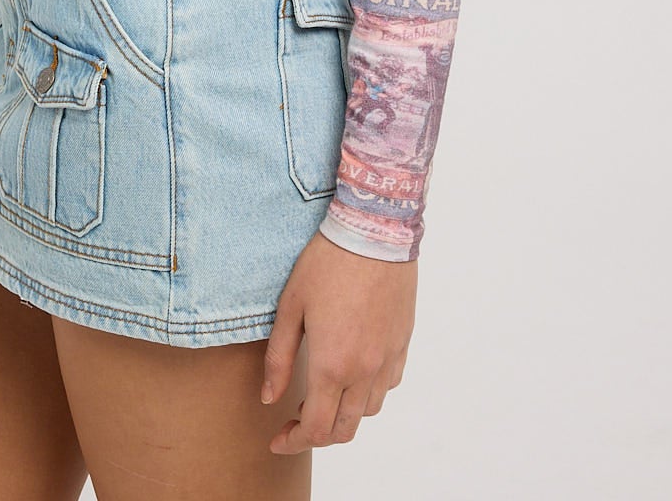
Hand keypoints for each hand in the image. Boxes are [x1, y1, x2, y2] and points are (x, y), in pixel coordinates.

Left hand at [260, 229, 416, 452]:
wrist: (373, 230)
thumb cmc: (327, 263)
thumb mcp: (290, 306)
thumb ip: (279, 359)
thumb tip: (268, 398)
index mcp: (333, 365)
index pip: (316, 429)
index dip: (294, 441)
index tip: (278, 438)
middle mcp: (365, 371)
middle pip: (344, 430)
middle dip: (317, 435)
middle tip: (295, 421)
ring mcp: (388, 358)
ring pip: (368, 411)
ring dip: (343, 414)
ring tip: (323, 394)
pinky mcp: (403, 342)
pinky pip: (388, 384)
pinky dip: (369, 393)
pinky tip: (353, 373)